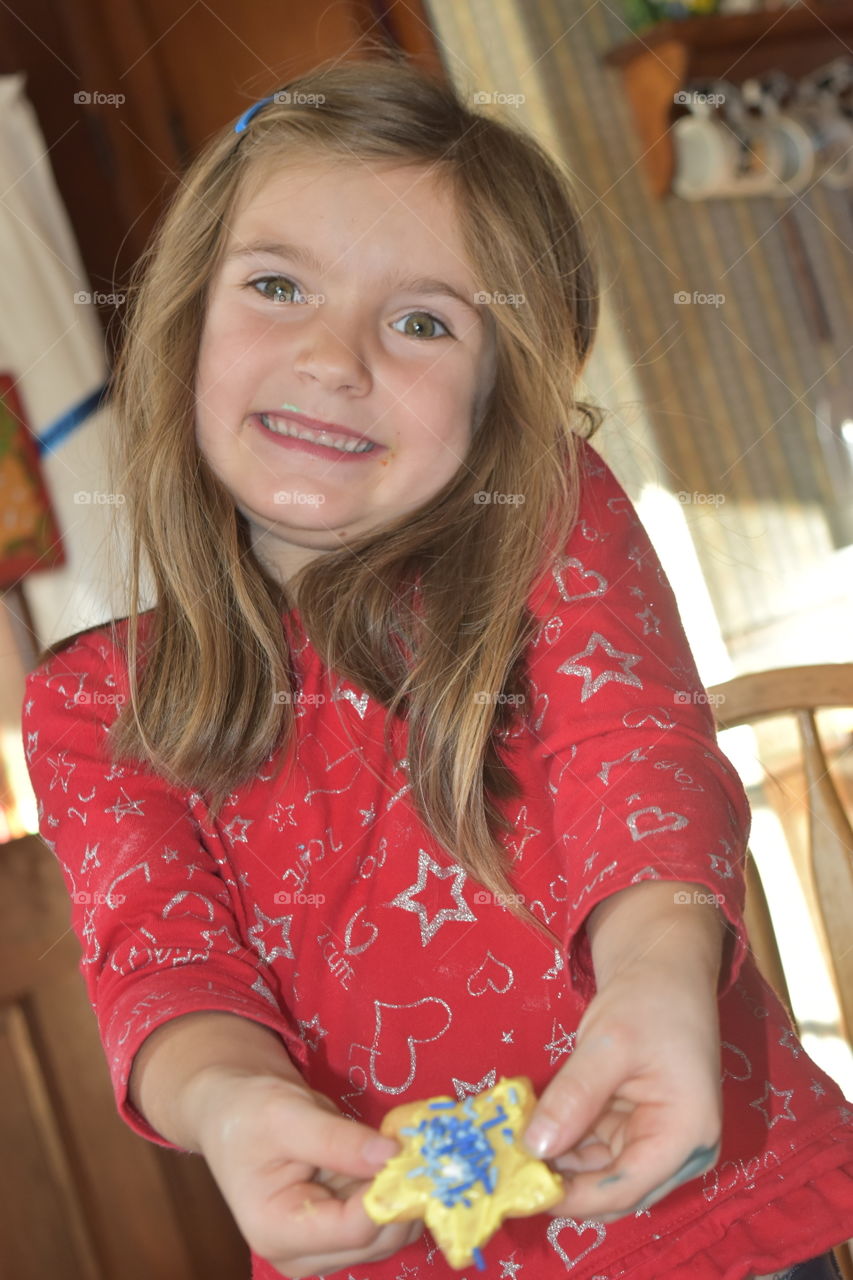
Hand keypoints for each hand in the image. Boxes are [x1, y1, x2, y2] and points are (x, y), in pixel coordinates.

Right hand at [190, 1069, 423, 1277]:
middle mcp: (302, 1254)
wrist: (232, 1112)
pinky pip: (384, 1220)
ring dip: (405, 1191)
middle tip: (419, 1143)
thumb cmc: (249, 1112)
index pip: (356, 1227)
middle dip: (404, 1192)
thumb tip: (393, 1155)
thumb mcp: (288, 1115)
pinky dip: (397, 1190)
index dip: (390, 1190)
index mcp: (278, 1230)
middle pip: (378, 1239)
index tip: (412, 1149)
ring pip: (389, 1234)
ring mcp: (323, 1248)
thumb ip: (339, 1140)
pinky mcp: (340, 1233)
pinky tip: (392, 1157)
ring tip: (404, 1145)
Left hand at [521, 959, 722, 1224]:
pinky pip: (594, 1147)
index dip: (573, 1198)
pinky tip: (528, 1132)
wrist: (663, 968)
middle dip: (562, 1184)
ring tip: (508, 1155)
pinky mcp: (635, 1126)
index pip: (625, 1189)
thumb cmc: (650, 1000)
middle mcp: (678, 1151)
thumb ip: (575, 1096)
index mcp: (686, 1135)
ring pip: (598, 1171)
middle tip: (506, 1177)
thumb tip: (535, 1146)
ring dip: (557, 1164)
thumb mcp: (609, 1044)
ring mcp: (656, 1139)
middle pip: (613, 1189)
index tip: (522, 1194)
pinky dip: (563, 1142)